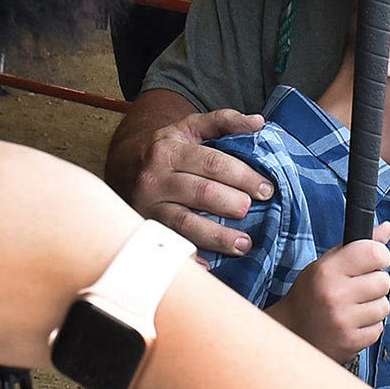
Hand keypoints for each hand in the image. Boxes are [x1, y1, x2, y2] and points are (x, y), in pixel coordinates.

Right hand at [128, 108, 271, 256]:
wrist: (123, 167)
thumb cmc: (165, 148)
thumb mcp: (189, 127)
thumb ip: (223, 121)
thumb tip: (259, 123)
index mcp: (169, 150)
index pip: (211, 163)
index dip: (242, 176)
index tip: (266, 189)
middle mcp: (156, 179)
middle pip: (200, 192)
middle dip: (231, 203)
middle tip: (254, 210)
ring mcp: (148, 206)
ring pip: (185, 223)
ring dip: (217, 235)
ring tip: (244, 244)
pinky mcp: (145, 227)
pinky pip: (168, 244)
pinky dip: (188, 257)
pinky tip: (208, 267)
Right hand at [267, 222, 389, 363]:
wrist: (291, 331)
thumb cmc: (311, 294)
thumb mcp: (327, 263)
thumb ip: (358, 246)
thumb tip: (388, 228)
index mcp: (327, 270)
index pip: (375, 253)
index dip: (380, 255)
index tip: (374, 261)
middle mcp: (335, 294)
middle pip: (383, 281)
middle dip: (375, 284)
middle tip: (357, 288)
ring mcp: (343, 321)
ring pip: (384, 306)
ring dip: (373, 307)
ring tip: (353, 307)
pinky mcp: (350, 342)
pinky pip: (379, 328)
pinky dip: (369, 327)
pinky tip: (351, 323)